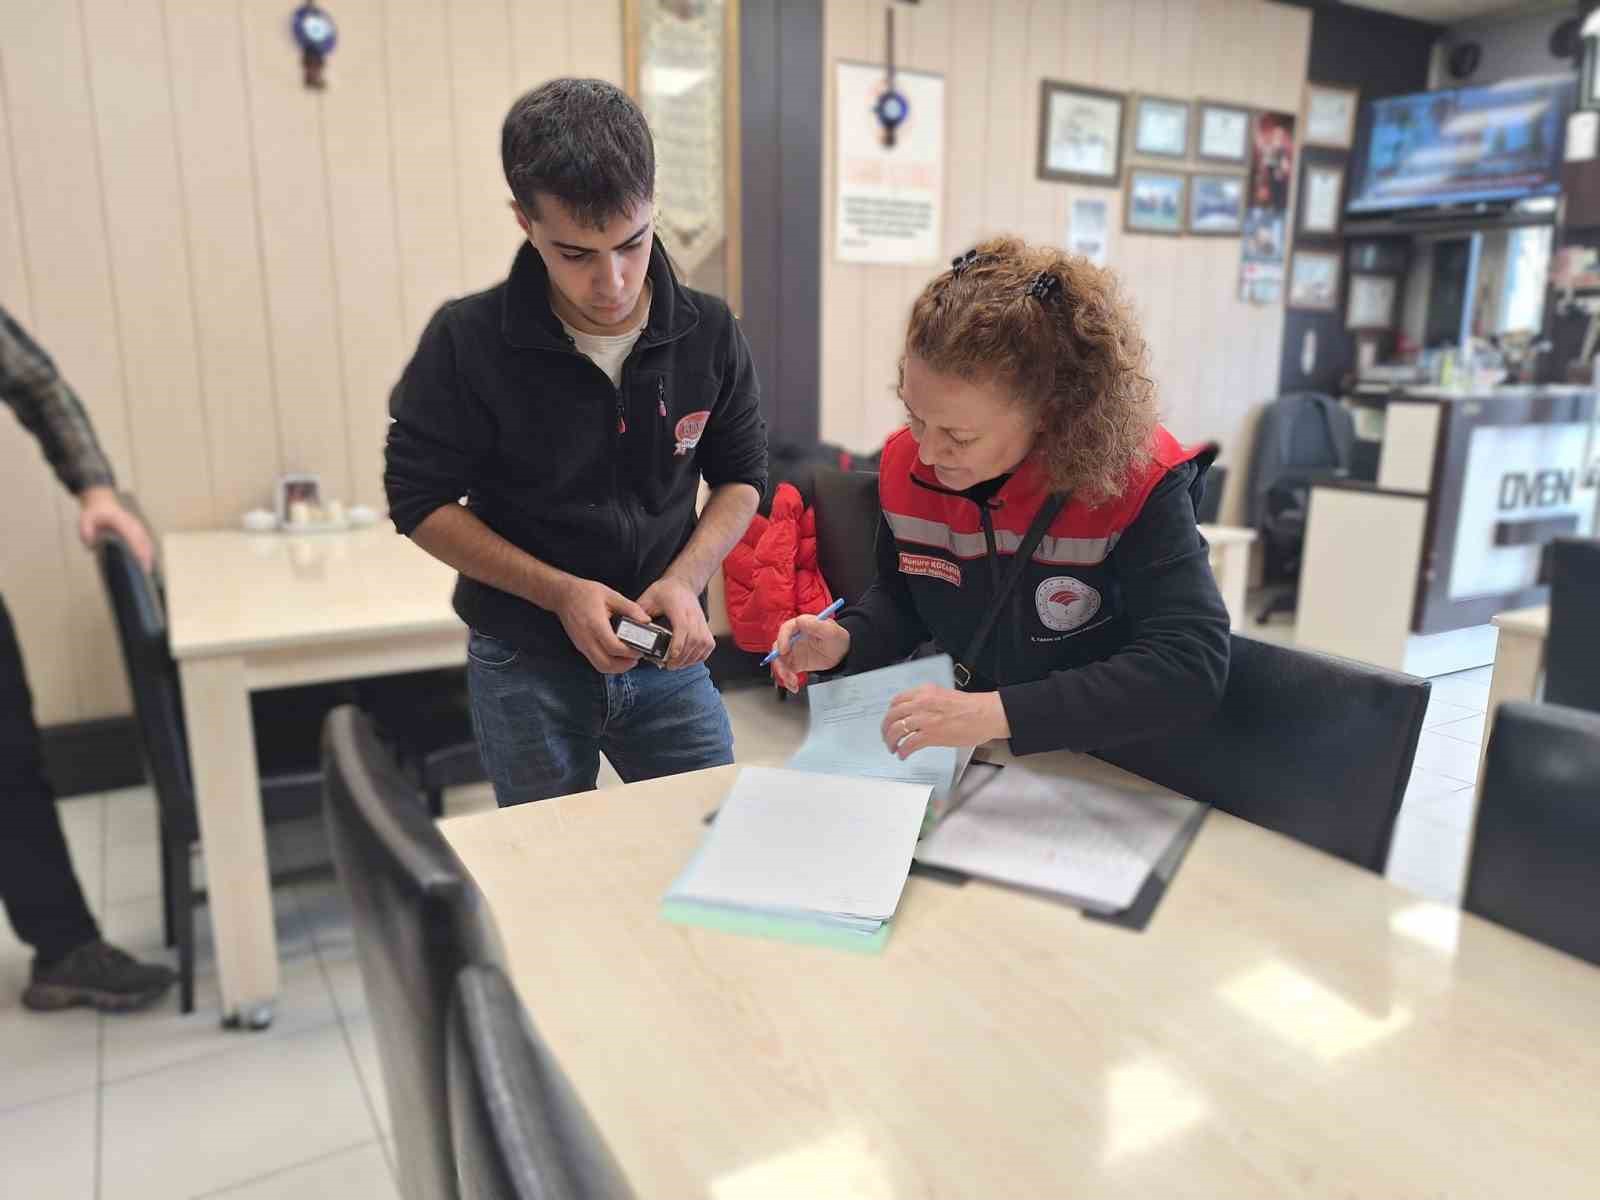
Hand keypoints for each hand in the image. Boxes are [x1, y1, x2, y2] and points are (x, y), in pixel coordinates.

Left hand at [77, 486, 153, 570]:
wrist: (101, 500)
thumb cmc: (95, 511)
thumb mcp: (85, 518)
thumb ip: (86, 530)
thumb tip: (90, 545)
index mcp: (121, 522)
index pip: (134, 538)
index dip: (138, 551)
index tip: (141, 562)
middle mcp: (132, 524)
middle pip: (144, 542)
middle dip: (146, 557)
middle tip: (145, 572)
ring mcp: (136, 525)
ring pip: (147, 541)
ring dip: (149, 554)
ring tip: (147, 569)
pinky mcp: (137, 528)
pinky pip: (146, 540)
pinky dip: (148, 550)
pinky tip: (147, 559)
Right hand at [552, 577, 650, 674]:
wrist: (562, 595)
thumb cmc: (585, 593)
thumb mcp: (611, 595)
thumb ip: (630, 608)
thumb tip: (646, 620)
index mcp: (595, 625)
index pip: (613, 647)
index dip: (629, 653)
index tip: (640, 650)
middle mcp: (587, 639)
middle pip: (606, 664)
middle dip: (624, 666)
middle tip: (636, 658)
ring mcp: (582, 645)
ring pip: (600, 667)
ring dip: (616, 668)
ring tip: (629, 659)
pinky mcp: (581, 647)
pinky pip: (595, 662)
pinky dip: (609, 663)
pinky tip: (617, 655)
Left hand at [636, 576, 713, 668]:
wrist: (682, 583)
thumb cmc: (665, 591)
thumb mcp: (648, 597)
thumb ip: (639, 613)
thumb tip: (633, 628)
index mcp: (678, 606)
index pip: (683, 626)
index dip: (678, 643)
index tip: (670, 656)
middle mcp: (693, 614)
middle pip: (694, 639)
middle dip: (682, 656)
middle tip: (670, 666)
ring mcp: (701, 620)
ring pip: (703, 643)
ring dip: (691, 658)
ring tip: (678, 665)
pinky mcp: (705, 626)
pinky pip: (708, 644)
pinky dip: (701, 655)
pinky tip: (689, 660)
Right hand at [769, 614, 849, 692]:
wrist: (842, 653)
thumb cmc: (837, 638)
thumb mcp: (831, 631)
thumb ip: (817, 625)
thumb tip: (801, 621)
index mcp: (801, 626)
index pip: (786, 629)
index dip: (782, 639)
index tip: (784, 651)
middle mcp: (793, 638)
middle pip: (778, 647)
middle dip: (779, 661)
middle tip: (786, 671)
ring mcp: (793, 651)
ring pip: (780, 661)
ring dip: (783, 673)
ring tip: (793, 681)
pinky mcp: (795, 663)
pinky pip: (786, 671)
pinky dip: (787, 680)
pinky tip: (793, 686)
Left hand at [881, 685, 1009, 758]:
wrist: (986, 714)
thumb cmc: (971, 706)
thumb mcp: (944, 695)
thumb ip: (928, 701)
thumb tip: (916, 712)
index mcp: (925, 692)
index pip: (897, 700)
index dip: (890, 713)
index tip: (890, 720)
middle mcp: (921, 703)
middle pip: (892, 716)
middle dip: (886, 729)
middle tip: (886, 737)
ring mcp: (925, 719)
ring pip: (897, 730)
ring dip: (891, 741)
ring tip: (893, 748)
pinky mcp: (931, 735)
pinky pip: (909, 744)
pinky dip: (903, 750)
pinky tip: (903, 754)